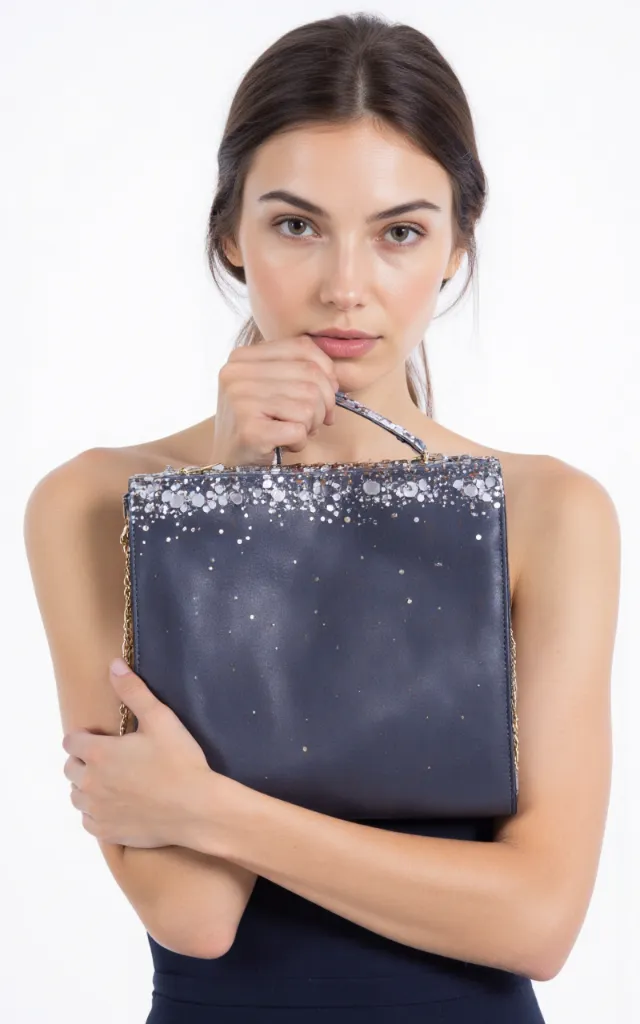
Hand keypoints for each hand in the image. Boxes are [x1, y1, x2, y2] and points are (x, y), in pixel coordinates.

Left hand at [62, 658, 215, 847]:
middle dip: (85, 760)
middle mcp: (89, 783)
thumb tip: (113, 664)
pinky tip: (117, 805)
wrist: (196, 808)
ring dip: (88, 786)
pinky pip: (87, 820)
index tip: (106, 739)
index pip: (71, 741)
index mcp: (98, 753)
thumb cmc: (179, 761)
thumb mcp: (160, 719)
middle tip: (113, 759)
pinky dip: (96, 811)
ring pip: (76, 795)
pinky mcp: (106, 832)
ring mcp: (96, 810)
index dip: (87, 737)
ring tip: (114, 781)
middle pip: (70, 768)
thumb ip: (133, 691)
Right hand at [212, 334, 339, 466]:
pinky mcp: (249, 430)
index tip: (328, 393)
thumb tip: (336, 379)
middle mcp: (236, 374)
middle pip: (310, 376)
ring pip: (308, 405)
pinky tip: (284, 445)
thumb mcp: (270, 388)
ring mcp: (240, 401)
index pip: (302, 347)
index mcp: (242, 357)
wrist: (228, 463)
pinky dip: (300, 442)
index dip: (326, 370)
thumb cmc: (256, 424)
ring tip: (293, 433)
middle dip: (323, 404)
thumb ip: (298, 372)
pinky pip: (298, 430)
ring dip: (310, 425)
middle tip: (313, 422)